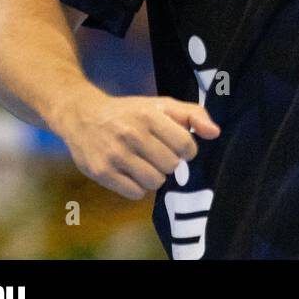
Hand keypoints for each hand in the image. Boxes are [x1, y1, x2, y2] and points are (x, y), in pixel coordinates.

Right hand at [55, 90, 220, 199]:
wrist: (83, 116)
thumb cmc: (131, 112)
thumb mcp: (161, 105)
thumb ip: (193, 115)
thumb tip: (215, 133)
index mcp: (149, 115)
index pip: (186, 145)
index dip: (188, 151)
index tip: (180, 148)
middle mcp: (131, 134)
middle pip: (171, 166)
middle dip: (169, 162)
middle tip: (157, 154)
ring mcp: (115, 154)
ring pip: (155, 182)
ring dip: (155, 176)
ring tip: (145, 163)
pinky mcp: (101, 172)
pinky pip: (135, 193)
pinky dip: (138, 187)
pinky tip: (131, 172)